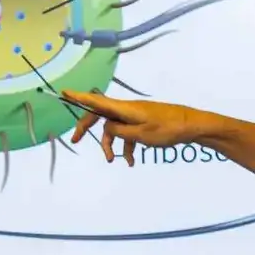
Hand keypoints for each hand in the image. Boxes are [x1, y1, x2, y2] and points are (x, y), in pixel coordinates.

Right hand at [63, 91, 214, 165]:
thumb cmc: (167, 129)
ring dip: (112, 145)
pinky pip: (128, 133)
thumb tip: (107, 128)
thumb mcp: (140, 135)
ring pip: (114, 128)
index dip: (79, 97)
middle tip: (75, 140)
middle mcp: (126, 109)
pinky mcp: (143, 122)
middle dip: (87, 128)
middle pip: (100, 116)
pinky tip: (132, 161)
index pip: (96, 101)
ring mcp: (135, 116)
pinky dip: (127, 146)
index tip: (63, 92)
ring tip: (115, 161)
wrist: (191, 126)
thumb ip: (119, 131)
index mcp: (124, 109)